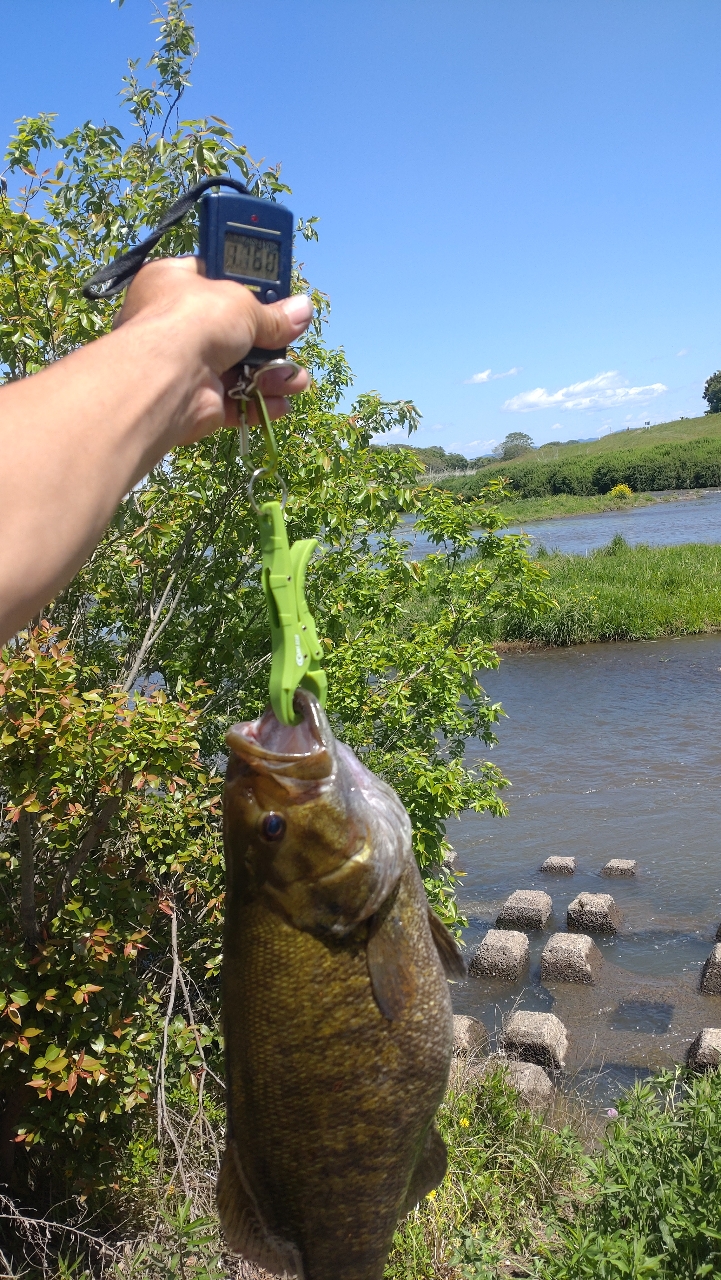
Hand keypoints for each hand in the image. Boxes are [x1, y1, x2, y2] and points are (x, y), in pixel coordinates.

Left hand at [115, 256, 312, 443]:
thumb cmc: (195, 319)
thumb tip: (303, 310)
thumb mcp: (242, 304)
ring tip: (297, 381)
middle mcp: (176, 323)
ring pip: (239, 369)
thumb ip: (273, 314)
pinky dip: (258, 403)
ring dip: (271, 376)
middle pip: (233, 330)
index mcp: (173, 282)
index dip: (245, 285)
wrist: (168, 377)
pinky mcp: (197, 399)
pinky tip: (280, 404)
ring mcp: (186, 363)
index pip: (212, 278)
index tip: (274, 293)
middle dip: (268, 341)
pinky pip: (234, 401)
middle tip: (293, 342)